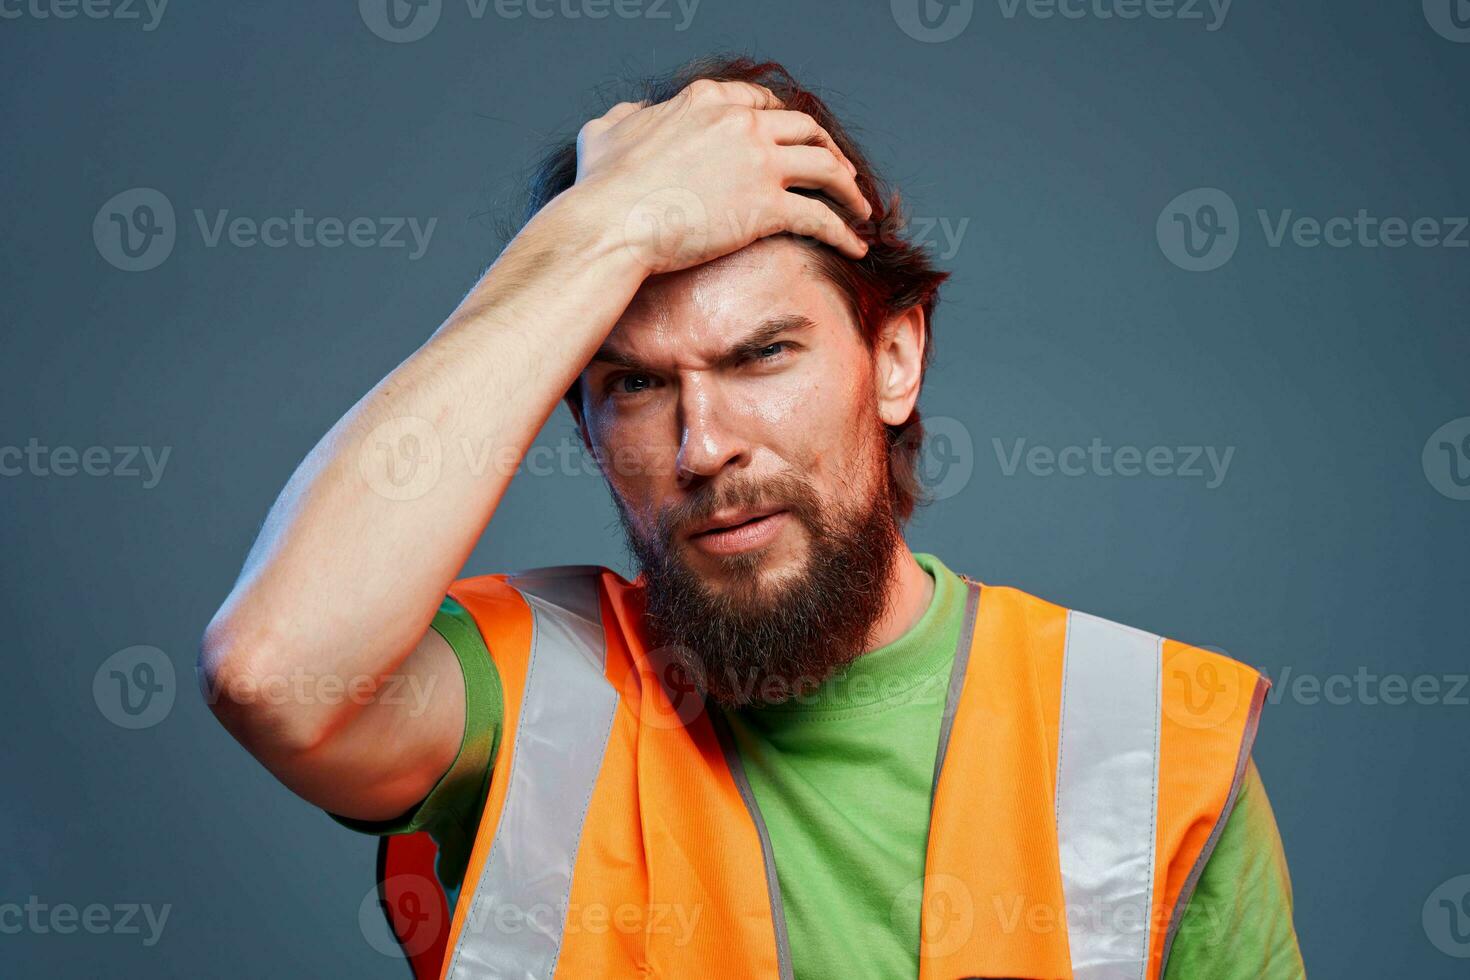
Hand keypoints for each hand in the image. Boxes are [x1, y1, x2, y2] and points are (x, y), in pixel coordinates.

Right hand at [570, 78, 871, 274]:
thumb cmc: (602, 185)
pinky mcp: (767, 207)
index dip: (787, 123)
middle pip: (805, 129)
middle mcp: (741, 123)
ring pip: (825, 167)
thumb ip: (631, 117)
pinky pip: (820, 217)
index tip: (798, 142)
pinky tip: (855, 247)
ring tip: (860, 210)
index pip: (764, 103)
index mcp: (708, 100)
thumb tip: (637, 115)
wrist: (611, 224)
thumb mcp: (608, 130)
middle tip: (841, 174)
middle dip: (829, 151)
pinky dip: (844, 232)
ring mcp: (759, 163)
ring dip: (849, 188)